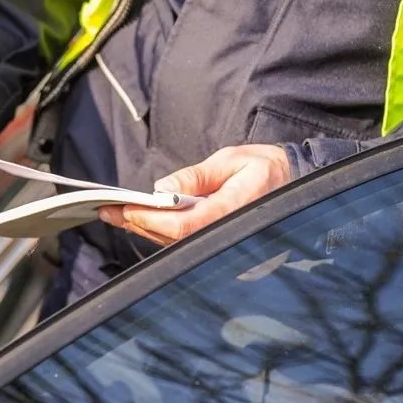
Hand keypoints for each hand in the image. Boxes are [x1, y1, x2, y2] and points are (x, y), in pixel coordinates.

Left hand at [99, 144, 290, 245]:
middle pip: (174, 238)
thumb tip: (161, 188)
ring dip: (144, 228)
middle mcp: (227, 232)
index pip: (185, 224)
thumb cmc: (264, 168)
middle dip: (139, 224)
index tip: (126, 209)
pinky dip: (159, 231)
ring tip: (116, 214)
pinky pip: (184, 241)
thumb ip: (196, 177)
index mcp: (233, 210)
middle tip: (108, 211)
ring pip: (176, 243)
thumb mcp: (230, 160)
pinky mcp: (219, 241)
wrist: (294, 182)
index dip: (152, 219)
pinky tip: (140, 220)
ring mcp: (224, 241)